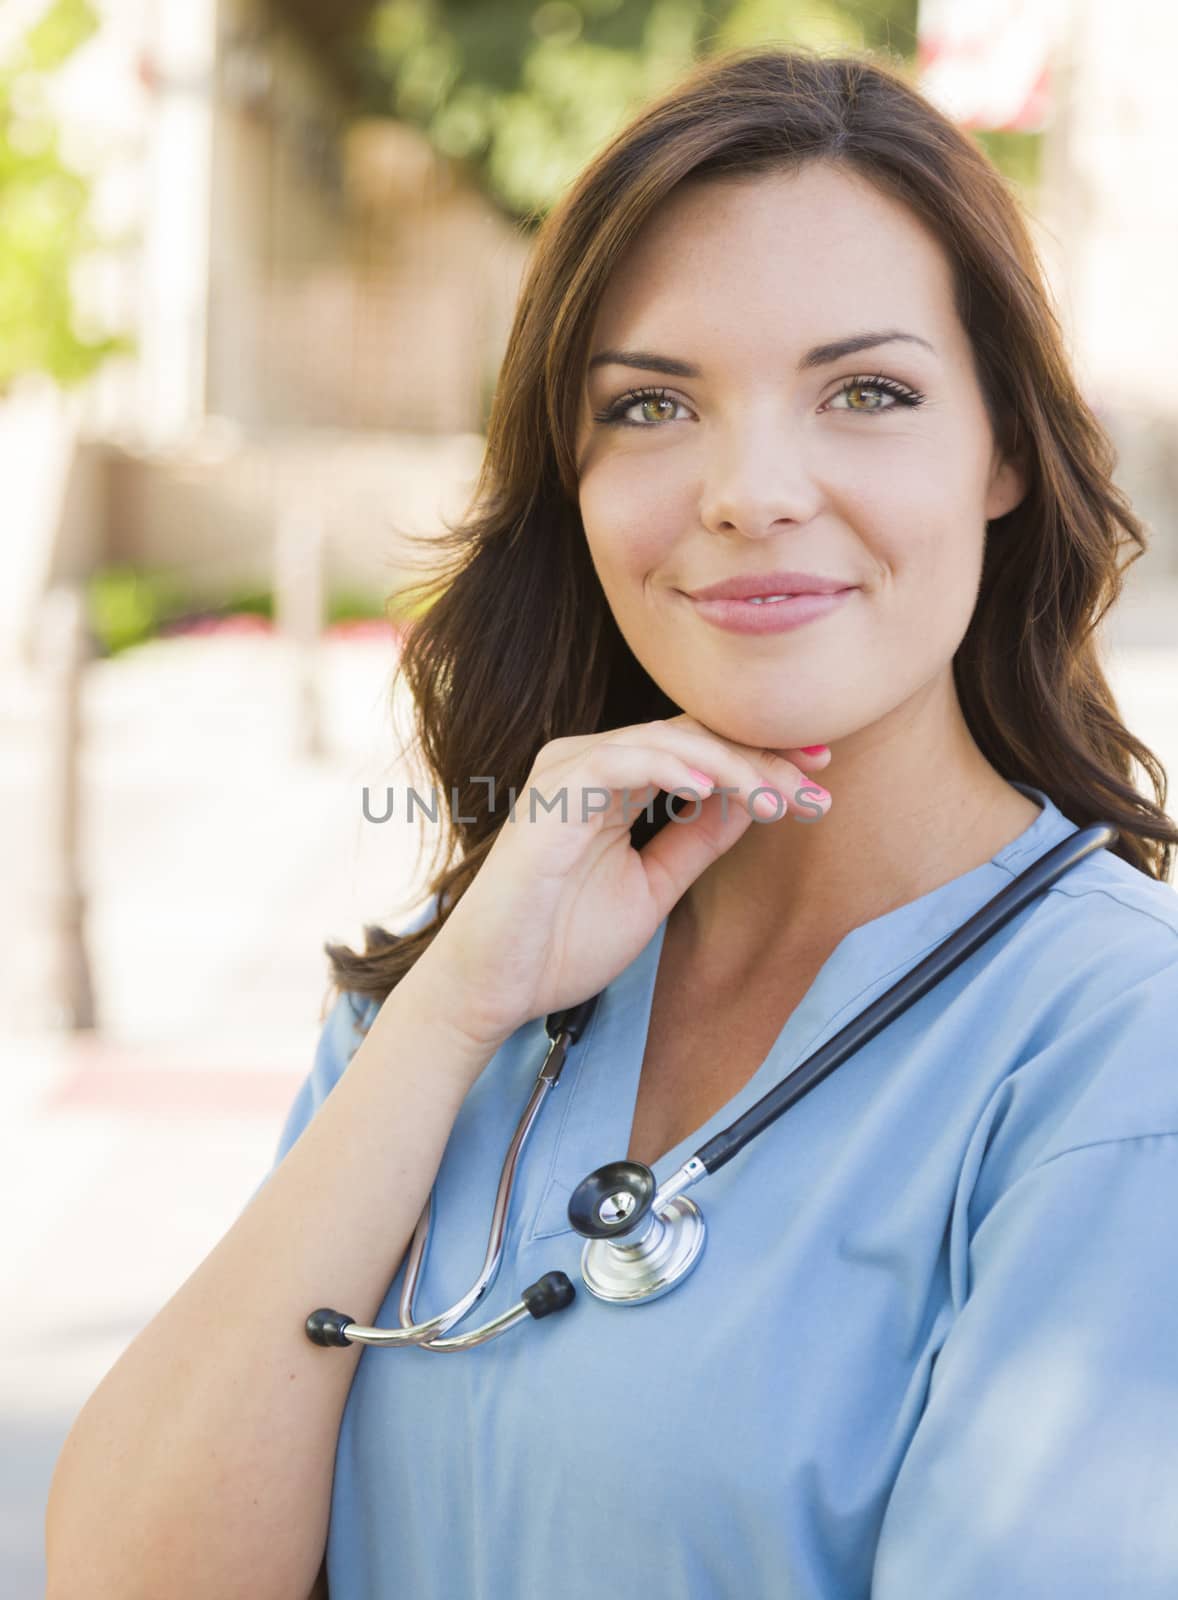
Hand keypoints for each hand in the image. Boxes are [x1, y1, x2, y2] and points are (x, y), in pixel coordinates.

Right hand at [414, 714, 831, 1050]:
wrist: (493, 986)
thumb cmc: (559, 942)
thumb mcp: (653, 887)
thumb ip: (697, 842)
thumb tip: (754, 803)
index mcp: (614, 782)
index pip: (699, 749)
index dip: (762, 759)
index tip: (820, 782)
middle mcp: (592, 764)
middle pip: (694, 736)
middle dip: (763, 756)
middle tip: (821, 781)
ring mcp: (570, 772)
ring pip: (669, 741)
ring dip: (734, 766)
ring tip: (782, 797)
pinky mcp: (554, 794)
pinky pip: (625, 761)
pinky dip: (676, 769)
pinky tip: (719, 789)